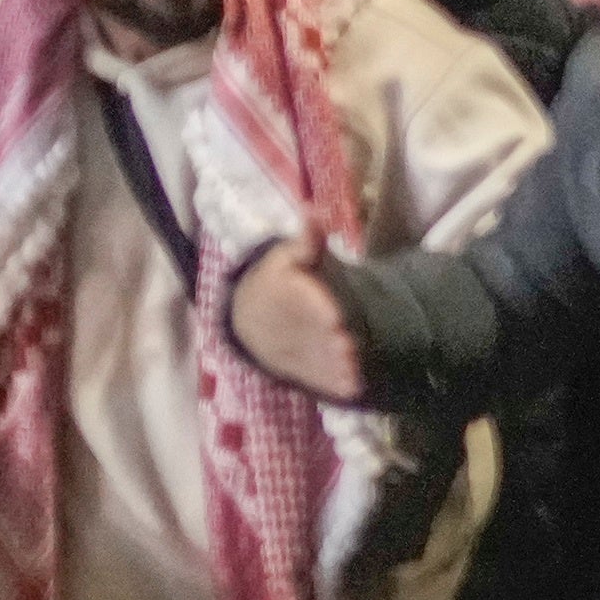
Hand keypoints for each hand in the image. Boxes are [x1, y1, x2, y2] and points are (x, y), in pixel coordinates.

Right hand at [223, 240, 364, 399]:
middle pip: (306, 333)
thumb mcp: (285, 256)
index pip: (297, 298)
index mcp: (277, 290)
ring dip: (331, 366)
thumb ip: (305, 241)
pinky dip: (330, 383)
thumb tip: (313, 211)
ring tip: (352, 372)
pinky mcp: (295, 366)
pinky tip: (350, 388)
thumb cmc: (275, 279)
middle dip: (327, 341)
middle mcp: (281, 323)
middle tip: (348, 348)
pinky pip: (311, 374)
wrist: (247, 313)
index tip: (336, 316)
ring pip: (310, 357)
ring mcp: (288, 348)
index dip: (316, 307)